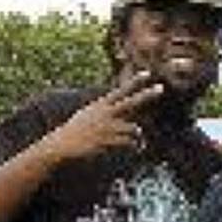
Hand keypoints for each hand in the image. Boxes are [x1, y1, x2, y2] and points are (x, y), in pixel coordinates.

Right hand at [39, 74, 164, 162]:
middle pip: (131, 102)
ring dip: (138, 135)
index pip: (120, 90)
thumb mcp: (89, 113)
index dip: (134, 82)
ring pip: (133, 128)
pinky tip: (136, 148)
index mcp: (100, 105)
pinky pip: (128, 142)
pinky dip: (134, 145)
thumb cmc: (75, 130)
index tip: (147, 73)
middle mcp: (105, 114)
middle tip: (161, 87)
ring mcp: (107, 127)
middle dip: (146, 94)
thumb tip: (115, 103)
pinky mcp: (107, 140)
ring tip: (139, 142)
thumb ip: (104, 108)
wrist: (60, 145)